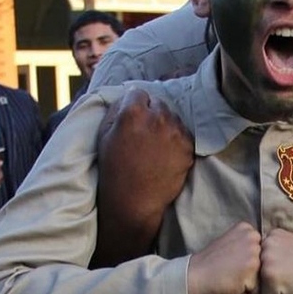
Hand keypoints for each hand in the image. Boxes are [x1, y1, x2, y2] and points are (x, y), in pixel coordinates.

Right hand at [95, 88, 193, 264]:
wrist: (134, 202)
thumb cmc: (114, 169)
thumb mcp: (104, 135)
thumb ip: (116, 109)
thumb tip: (128, 95)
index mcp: (133, 112)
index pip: (139, 92)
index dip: (134, 104)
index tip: (133, 116)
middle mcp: (158, 118)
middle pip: (158, 102)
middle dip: (151, 112)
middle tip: (144, 132)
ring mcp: (176, 132)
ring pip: (173, 117)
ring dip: (166, 125)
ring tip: (155, 145)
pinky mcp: (188, 147)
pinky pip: (184, 134)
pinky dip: (177, 140)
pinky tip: (165, 154)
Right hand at [187, 222, 261, 293]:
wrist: (192, 277)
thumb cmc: (209, 266)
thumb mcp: (230, 245)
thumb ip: (245, 246)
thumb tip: (264, 256)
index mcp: (247, 229)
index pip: (261, 254)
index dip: (246, 264)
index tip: (230, 262)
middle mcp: (253, 237)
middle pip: (265, 265)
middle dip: (251, 274)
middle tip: (230, 271)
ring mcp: (253, 252)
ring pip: (262, 278)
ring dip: (249, 284)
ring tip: (231, 278)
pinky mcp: (251, 268)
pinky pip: (257, 291)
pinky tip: (231, 286)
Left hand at [259, 227, 292, 293]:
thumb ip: (276, 252)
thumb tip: (259, 266)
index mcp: (272, 235)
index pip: (260, 264)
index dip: (276, 274)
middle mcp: (266, 244)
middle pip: (257, 277)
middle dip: (274, 284)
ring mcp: (267, 260)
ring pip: (260, 290)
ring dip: (277, 293)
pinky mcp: (270, 277)